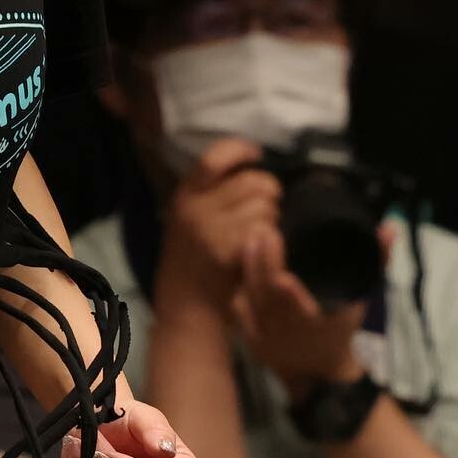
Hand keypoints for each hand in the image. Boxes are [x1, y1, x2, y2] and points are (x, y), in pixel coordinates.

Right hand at [157, 138, 281, 313]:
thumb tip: (249, 169)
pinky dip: (270, 239)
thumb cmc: (191, 264)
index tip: (256, 154)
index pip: (213, 158)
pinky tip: (260, 250)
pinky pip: (265, 230)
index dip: (240, 150)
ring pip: (264, 206)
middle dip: (269, 193)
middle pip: (252, 181)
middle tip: (267, 209)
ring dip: (272, 218)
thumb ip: (210, 195)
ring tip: (262, 234)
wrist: (186, 308)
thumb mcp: (188, 221)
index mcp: (185, 195)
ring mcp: (211, 228)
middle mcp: (195, 207)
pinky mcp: (228, 249)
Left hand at [229, 223, 387, 399]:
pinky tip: (243, 269)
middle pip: (266, 290)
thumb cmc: (341, 327)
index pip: (293, 297)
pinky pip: (239, 308)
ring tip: (251, 240)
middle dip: (261, 259)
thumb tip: (389, 228)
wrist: (320, 372)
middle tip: (262, 231)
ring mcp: (268, 336)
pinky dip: (241, 288)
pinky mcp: (252, 339)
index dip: (281, 275)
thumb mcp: (362, 297)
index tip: (275, 239)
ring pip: (249, 296)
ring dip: (248, 268)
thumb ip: (377, 261)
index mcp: (318, 321)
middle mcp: (289, 330)